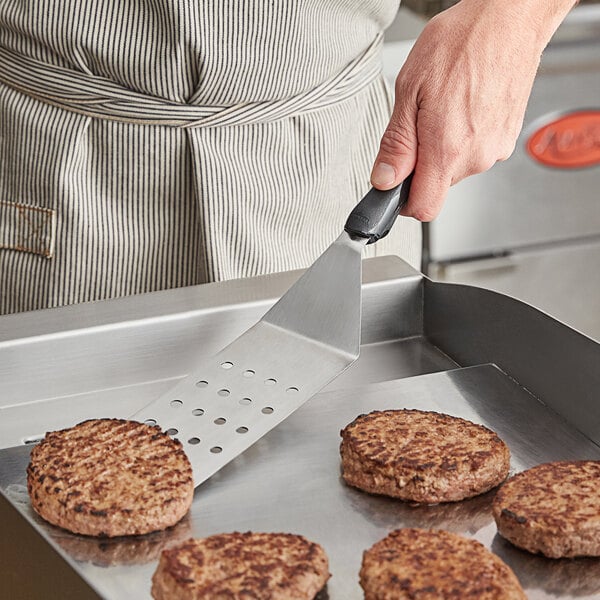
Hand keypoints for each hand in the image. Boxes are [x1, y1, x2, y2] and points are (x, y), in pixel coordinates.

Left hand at [371, 0, 574, 220]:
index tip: (395, 187)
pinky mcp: (506, 138)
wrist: (511, 18)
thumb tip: (384, 179)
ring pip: (455, 167)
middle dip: (421, 164)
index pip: (424, 208)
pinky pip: (474, 151)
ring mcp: (495, 149)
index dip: (403, 202)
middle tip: (420, 122)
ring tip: (445, 106)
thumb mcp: (410, 89)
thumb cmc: (462, 42)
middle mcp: (475, 156)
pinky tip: (464, 105)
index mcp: (447, 150)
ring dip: (442, 147)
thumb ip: (397, 143)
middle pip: (437, 186)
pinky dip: (463, 136)